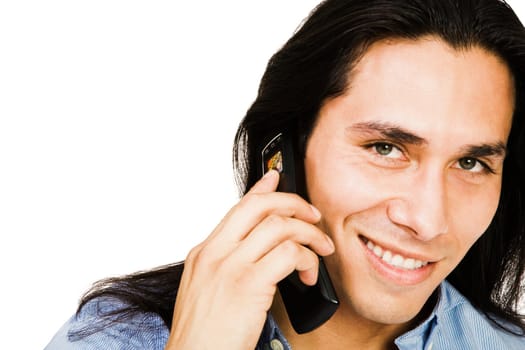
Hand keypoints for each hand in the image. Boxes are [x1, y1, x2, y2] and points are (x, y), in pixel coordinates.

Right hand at [165, 170, 334, 349]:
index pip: (237, 209)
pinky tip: (308, 275)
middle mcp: (214, 253)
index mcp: (204, 253)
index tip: (276, 177)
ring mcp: (229, 266)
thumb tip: (260, 252)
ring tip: (321, 250)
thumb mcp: (207, 292)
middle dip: (292, 203)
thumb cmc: (203, 335)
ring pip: (278, 226)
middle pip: (258, 206)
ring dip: (309, 234)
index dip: (261, 189)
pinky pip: (288, 254)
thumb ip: (229, 266)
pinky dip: (307, 259)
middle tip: (312, 216)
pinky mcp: (248, 284)